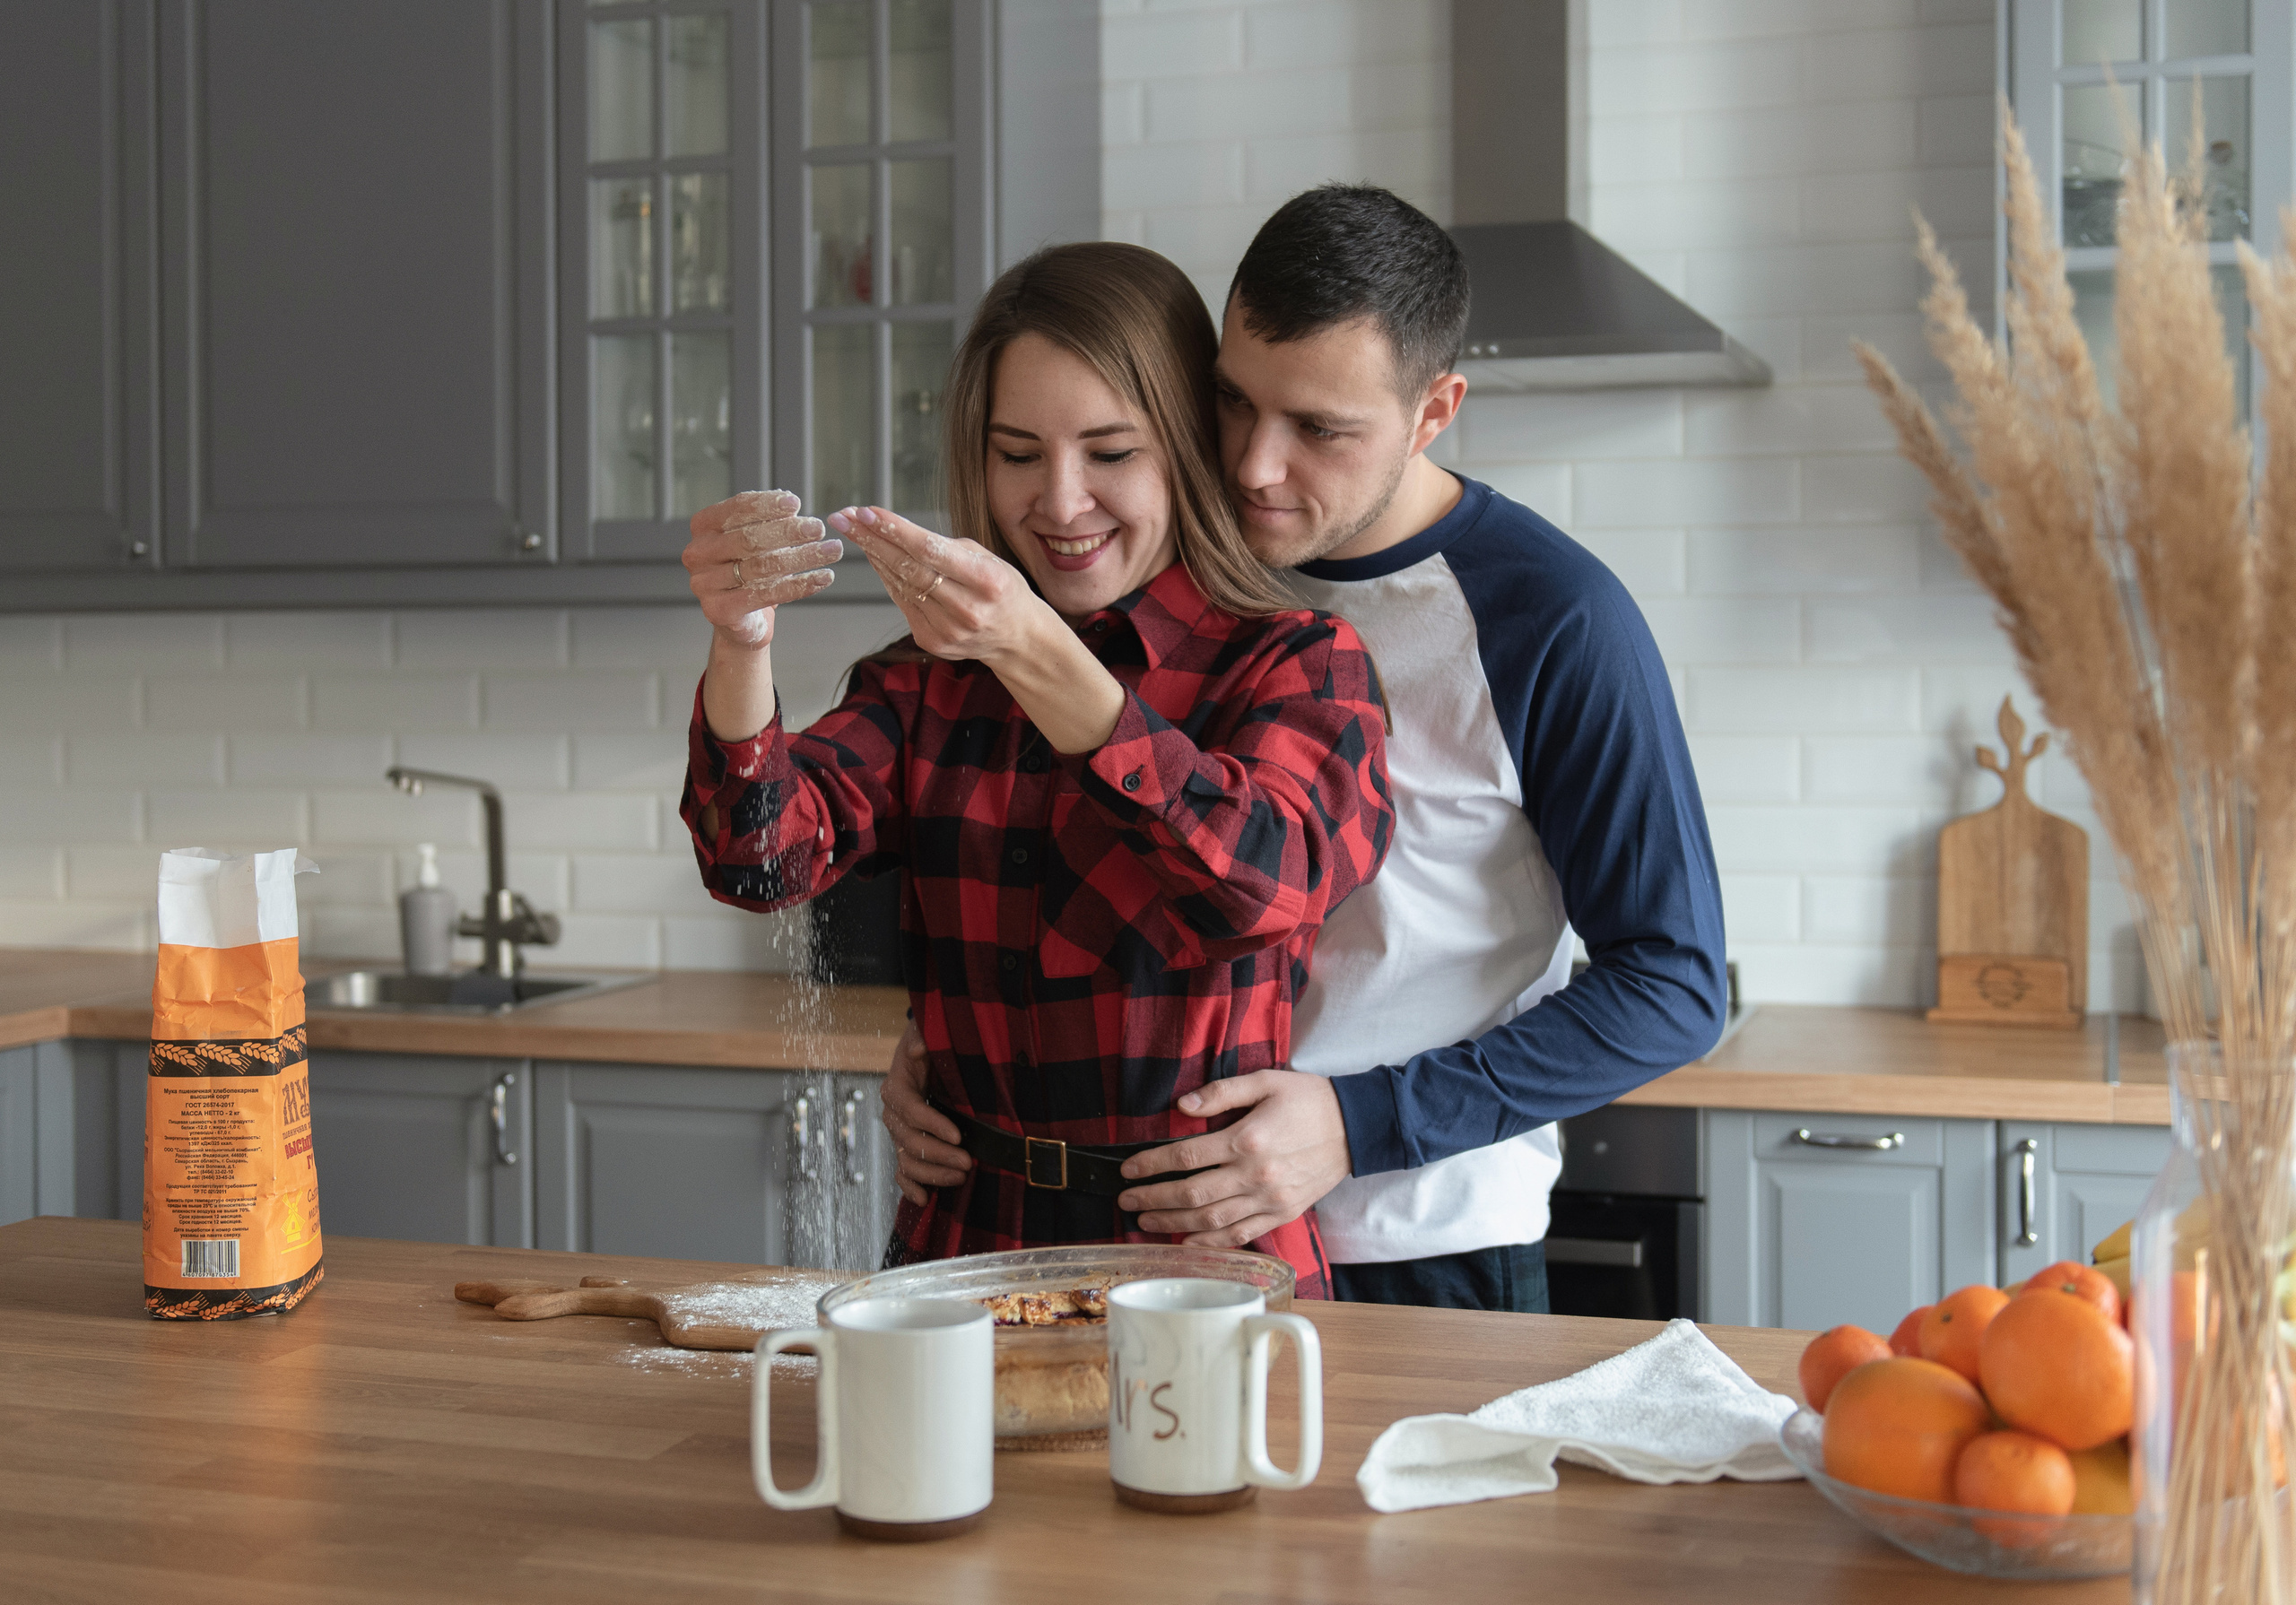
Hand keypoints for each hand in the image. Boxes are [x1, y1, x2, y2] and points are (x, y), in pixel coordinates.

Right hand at [683, 490, 843, 649]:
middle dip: (788, 532)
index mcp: (702, 527)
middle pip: (749, 539)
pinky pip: (767, 594)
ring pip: (762, 567)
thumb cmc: (748, 571)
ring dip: (802, 557)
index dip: (767, 505)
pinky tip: (823, 577)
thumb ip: (767, 520)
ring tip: (831, 551)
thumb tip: (790, 503)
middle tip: (818, 528)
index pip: (736, 510)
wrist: (739, 620)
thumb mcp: (755, 540)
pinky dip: (800, 585)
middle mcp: (697, 553)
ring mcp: (704, 583)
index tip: (796, 503)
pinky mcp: (720, 610)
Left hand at [828, 506, 1048, 664]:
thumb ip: (946, 547)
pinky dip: (887, 578)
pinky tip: (876, 558)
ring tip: (853, 531)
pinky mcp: (932, 642)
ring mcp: (947, 630)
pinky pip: (902, 602)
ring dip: (874, 556)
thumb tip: (894, 530)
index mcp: (988, 581)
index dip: (894, 530)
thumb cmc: (1002, 588)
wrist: (1017, 639)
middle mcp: (967, 609)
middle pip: (908, 567)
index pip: (930, 550)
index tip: (866, 511)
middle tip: (844, 516)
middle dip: (872, 539)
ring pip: (900, 585)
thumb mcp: (988, 559)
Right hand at [878, 1017, 969, 1204]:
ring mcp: (899, 1134)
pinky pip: (903, 1172)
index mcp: (896, 1087)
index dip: (933, 1125)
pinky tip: (925, 1199)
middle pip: (910, 1142)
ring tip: (961, 1177)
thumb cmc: (932, 1044)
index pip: (911, 1111)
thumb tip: (918, 1047)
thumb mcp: (928, 1034)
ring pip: (908, 1161)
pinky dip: (911, 1187)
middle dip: (939, 1155)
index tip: (958, 1136)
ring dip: (933, 1174)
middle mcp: (893, 1114)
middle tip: (968, 1162)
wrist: (930, 1056)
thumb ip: (922, 1038)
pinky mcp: (907, 1148)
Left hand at [1116, 1070, 1351, 1247]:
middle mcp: (1256, 1175)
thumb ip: (1221, 1092)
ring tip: (1145, 1222)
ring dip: (1174, 1223)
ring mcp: (1270, 1200)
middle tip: (1126, 1200)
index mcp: (1247, 1139)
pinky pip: (1240, 1234)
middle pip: (1192, 1194)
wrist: (1357, 1127)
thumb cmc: (1309, 1099)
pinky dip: (1210, 1241)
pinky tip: (1187, 1240)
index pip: (1186, 1156)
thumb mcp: (1266, 1081)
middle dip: (1153, 1199)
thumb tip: (1182, 1107)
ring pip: (1212, 1220)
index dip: (1152, 1165)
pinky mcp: (1283, 1213)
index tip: (1129, 1170)